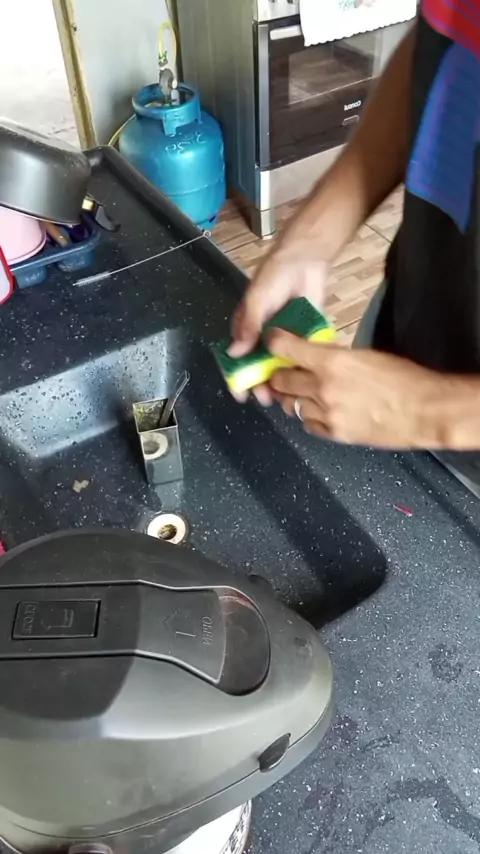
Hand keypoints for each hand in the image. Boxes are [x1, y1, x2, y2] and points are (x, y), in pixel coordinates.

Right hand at [228, 239, 329, 403]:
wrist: (307, 258)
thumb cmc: (275, 275)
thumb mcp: (257, 300)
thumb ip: (248, 326)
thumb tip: (235, 353)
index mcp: (248, 328)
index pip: (238, 358)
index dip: (237, 377)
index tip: (240, 395)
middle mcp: (265, 336)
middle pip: (260, 367)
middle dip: (261, 384)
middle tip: (267, 397)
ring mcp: (286, 337)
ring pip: (282, 365)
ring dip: (283, 381)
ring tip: (287, 395)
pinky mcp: (305, 335)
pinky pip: (302, 356)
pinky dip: (302, 369)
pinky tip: (305, 381)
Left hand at [267, 330, 448, 448]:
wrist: (423, 410)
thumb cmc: (404, 378)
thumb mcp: (366, 355)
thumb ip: (335, 357)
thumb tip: (316, 357)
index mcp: (331, 361)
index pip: (285, 349)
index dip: (274, 343)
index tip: (271, 342)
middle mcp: (322, 388)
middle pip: (281, 380)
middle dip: (280, 374)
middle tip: (283, 371)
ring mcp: (326, 413)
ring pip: (291, 404)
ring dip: (294, 397)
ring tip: (303, 392)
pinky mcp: (334, 433)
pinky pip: (307, 424)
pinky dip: (309, 416)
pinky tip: (319, 411)